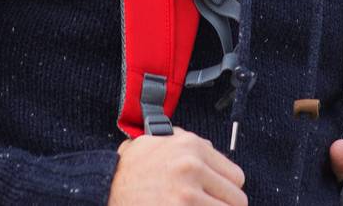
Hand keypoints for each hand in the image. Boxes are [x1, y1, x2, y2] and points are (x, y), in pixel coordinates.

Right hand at [108, 128, 245, 205]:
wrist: (105, 187)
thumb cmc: (133, 167)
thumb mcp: (161, 141)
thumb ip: (191, 144)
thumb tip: (214, 153)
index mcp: (193, 146)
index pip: (237, 177)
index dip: (227, 189)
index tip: (217, 195)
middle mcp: (193, 168)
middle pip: (237, 200)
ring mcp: (186, 196)